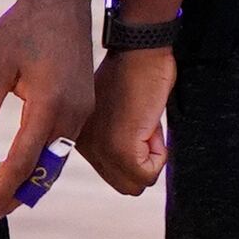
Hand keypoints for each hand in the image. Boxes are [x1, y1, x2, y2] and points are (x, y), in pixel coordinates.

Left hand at [0, 0, 93, 227]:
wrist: (62, 2)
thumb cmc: (24, 28)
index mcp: (50, 107)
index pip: (23, 162)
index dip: (1, 190)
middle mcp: (72, 116)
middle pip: (43, 170)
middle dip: (15, 197)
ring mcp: (82, 113)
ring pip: (55, 161)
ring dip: (29, 183)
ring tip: (0, 202)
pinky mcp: (82, 106)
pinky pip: (61, 145)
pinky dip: (41, 163)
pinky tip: (22, 170)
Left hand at [77, 46, 174, 194]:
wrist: (139, 54)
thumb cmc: (135, 79)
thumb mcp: (115, 116)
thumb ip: (114, 141)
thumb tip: (131, 172)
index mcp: (78, 138)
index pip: (112, 175)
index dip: (135, 156)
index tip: (133, 126)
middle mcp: (81, 147)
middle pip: (125, 185)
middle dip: (144, 160)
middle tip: (140, 125)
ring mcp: (99, 149)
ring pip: (137, 183)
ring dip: (152, 157)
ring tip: (142, 123)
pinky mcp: (119, 149)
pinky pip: (148, 175)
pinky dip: (161, 154)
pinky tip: (148, 123)